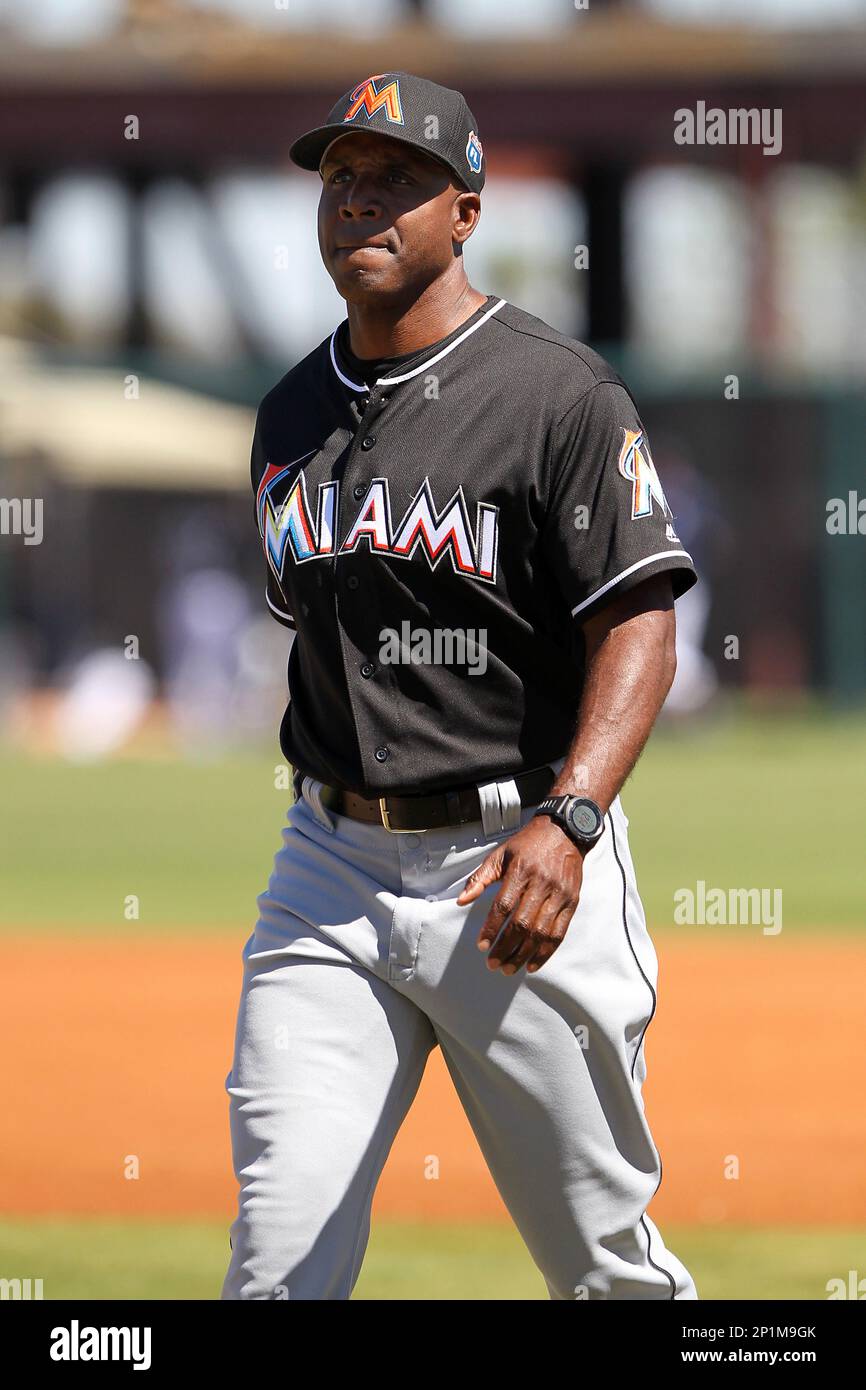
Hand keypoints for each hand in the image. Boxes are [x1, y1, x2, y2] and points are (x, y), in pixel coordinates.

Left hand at [456, 815, 584, 975]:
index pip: (503, 906)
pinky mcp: (572, 902)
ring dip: (524, 954)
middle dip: (506, 948)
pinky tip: (533, 964)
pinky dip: (546, 952)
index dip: (491, 929)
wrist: (565, 832)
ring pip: (541, 932)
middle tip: (493, 964)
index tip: (481, 946)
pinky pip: (559, 933)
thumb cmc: (528, 844)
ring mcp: (559, 894)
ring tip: (509, 968)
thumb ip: (480, 878)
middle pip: (522, 924)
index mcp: (521, 871)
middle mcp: (542, 883)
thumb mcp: (500, 854)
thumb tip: (461, 901)